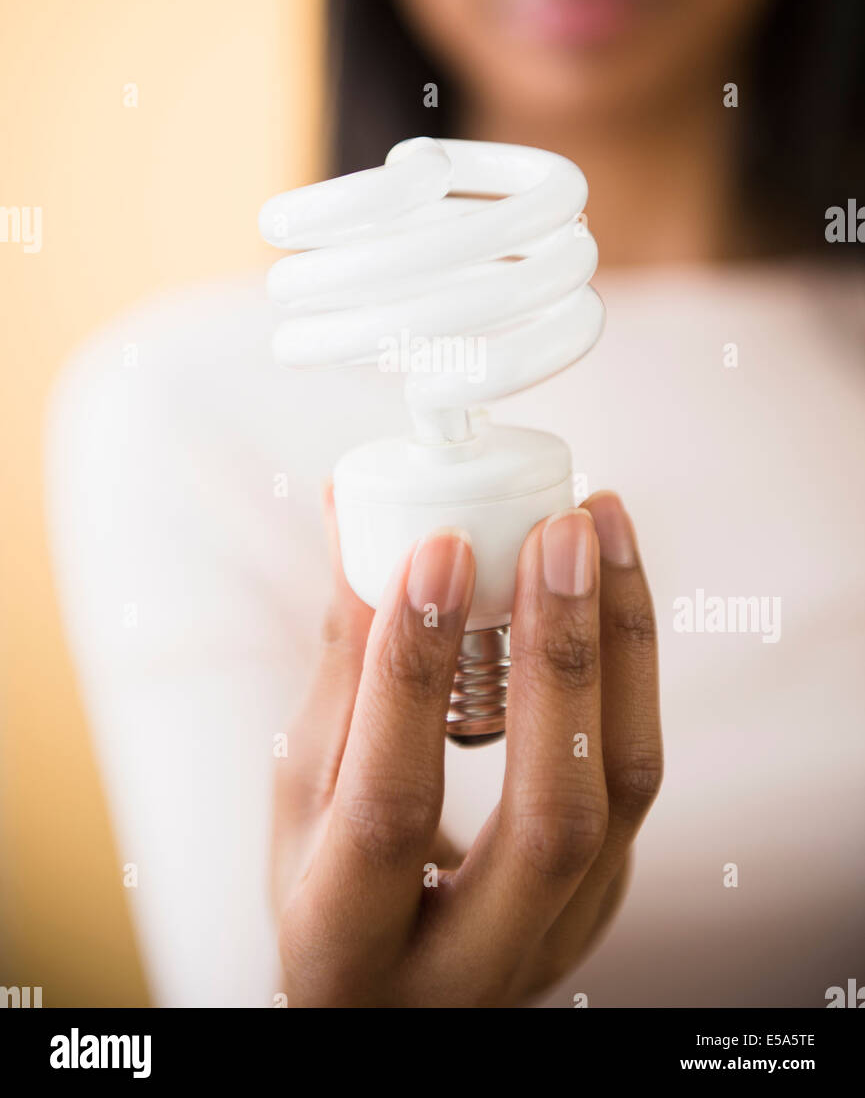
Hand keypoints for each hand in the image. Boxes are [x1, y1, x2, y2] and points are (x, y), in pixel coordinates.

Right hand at [271, 486, 661, 1006]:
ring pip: (621, 791)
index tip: (440, 549)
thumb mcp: (304, 795)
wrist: (396, 990)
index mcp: (346, 946)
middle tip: (558, 530)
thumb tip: (356, 521)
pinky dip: (627, 666)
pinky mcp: (605, 898)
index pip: (390, 807)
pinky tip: (609, 584)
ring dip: (620, 641)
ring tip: (599, 524)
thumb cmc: (327, 884)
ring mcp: (556, 939)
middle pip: (551, 817)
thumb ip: (343, 667)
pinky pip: (631, 771)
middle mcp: (467, 967)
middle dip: (562, 655)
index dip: (413, 673)